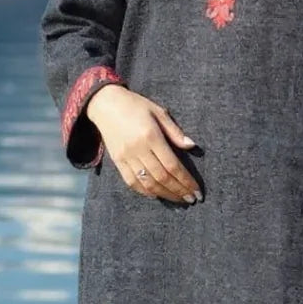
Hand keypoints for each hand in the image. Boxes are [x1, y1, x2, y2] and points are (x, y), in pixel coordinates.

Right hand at [85, 85, 202, 204]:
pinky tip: (157, 195)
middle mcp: (138, 149)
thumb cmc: (136, 105)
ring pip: (147, 183)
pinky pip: (131, 182)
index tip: (197, 191)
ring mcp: (125, 157)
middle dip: (179, 191)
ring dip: (165, 194)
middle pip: (162, 177)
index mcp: (151, 136)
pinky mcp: (116, 161)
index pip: (172, 165)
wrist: (105, 104)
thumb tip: (192, 146)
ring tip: (178, 199)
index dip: (186, 181)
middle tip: (191, 199)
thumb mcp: (158, 112)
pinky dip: (145, 191)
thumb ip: (175, 131)